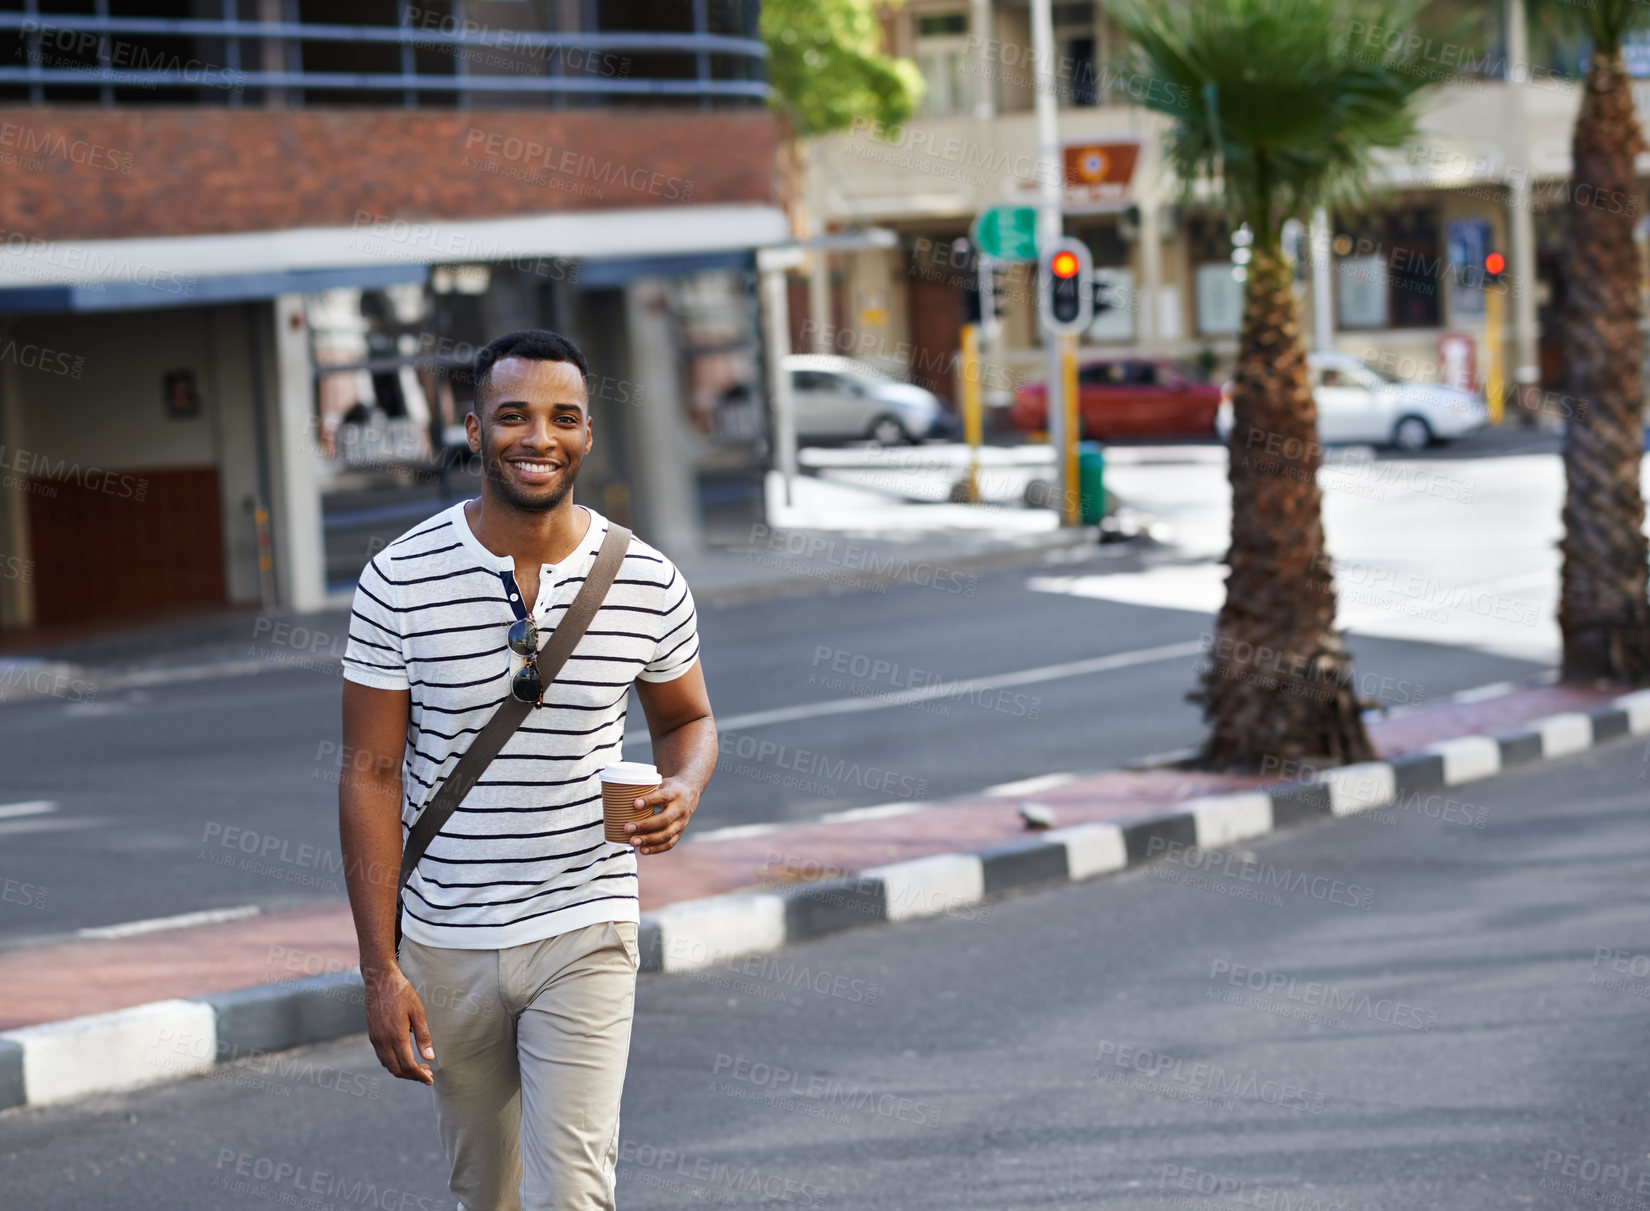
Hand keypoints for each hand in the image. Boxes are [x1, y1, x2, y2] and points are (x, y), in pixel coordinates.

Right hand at [364, 964, 434, 1083]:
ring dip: (402, 1071)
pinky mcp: (372, 1035)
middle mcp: (383, 1041)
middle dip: (412, 1076)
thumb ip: (424, 1036)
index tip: (430, 1079)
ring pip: (388, 1065)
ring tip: (418, 1067)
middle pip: (397, 1070)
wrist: (380, 980)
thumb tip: (430, 1058)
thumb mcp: (418, 1012)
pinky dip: (393, 1063)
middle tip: (427, 1074)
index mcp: (396, 1036)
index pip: (408, 1066)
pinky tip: (404, 1057)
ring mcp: (375, 1039)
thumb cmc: (402, 993)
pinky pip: (382, 1057)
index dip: (419, 1076)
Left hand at [625, 776, 700, 854]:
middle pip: (664, 819)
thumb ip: (646, 790)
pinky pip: (669, 843)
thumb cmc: (668, 788)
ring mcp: (682, 823)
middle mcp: (680, 809)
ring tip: (632, 842)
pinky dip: (656, 848)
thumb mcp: (661, 783)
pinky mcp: (680, 833)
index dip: (649, 800)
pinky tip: (643, 850)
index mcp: (675, 793)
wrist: (690, 793)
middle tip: (627, 828)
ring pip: (667, 834)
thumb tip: (621, 795)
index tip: (635, 804)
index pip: (663, 796)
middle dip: (645, 825)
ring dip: (649, 840)